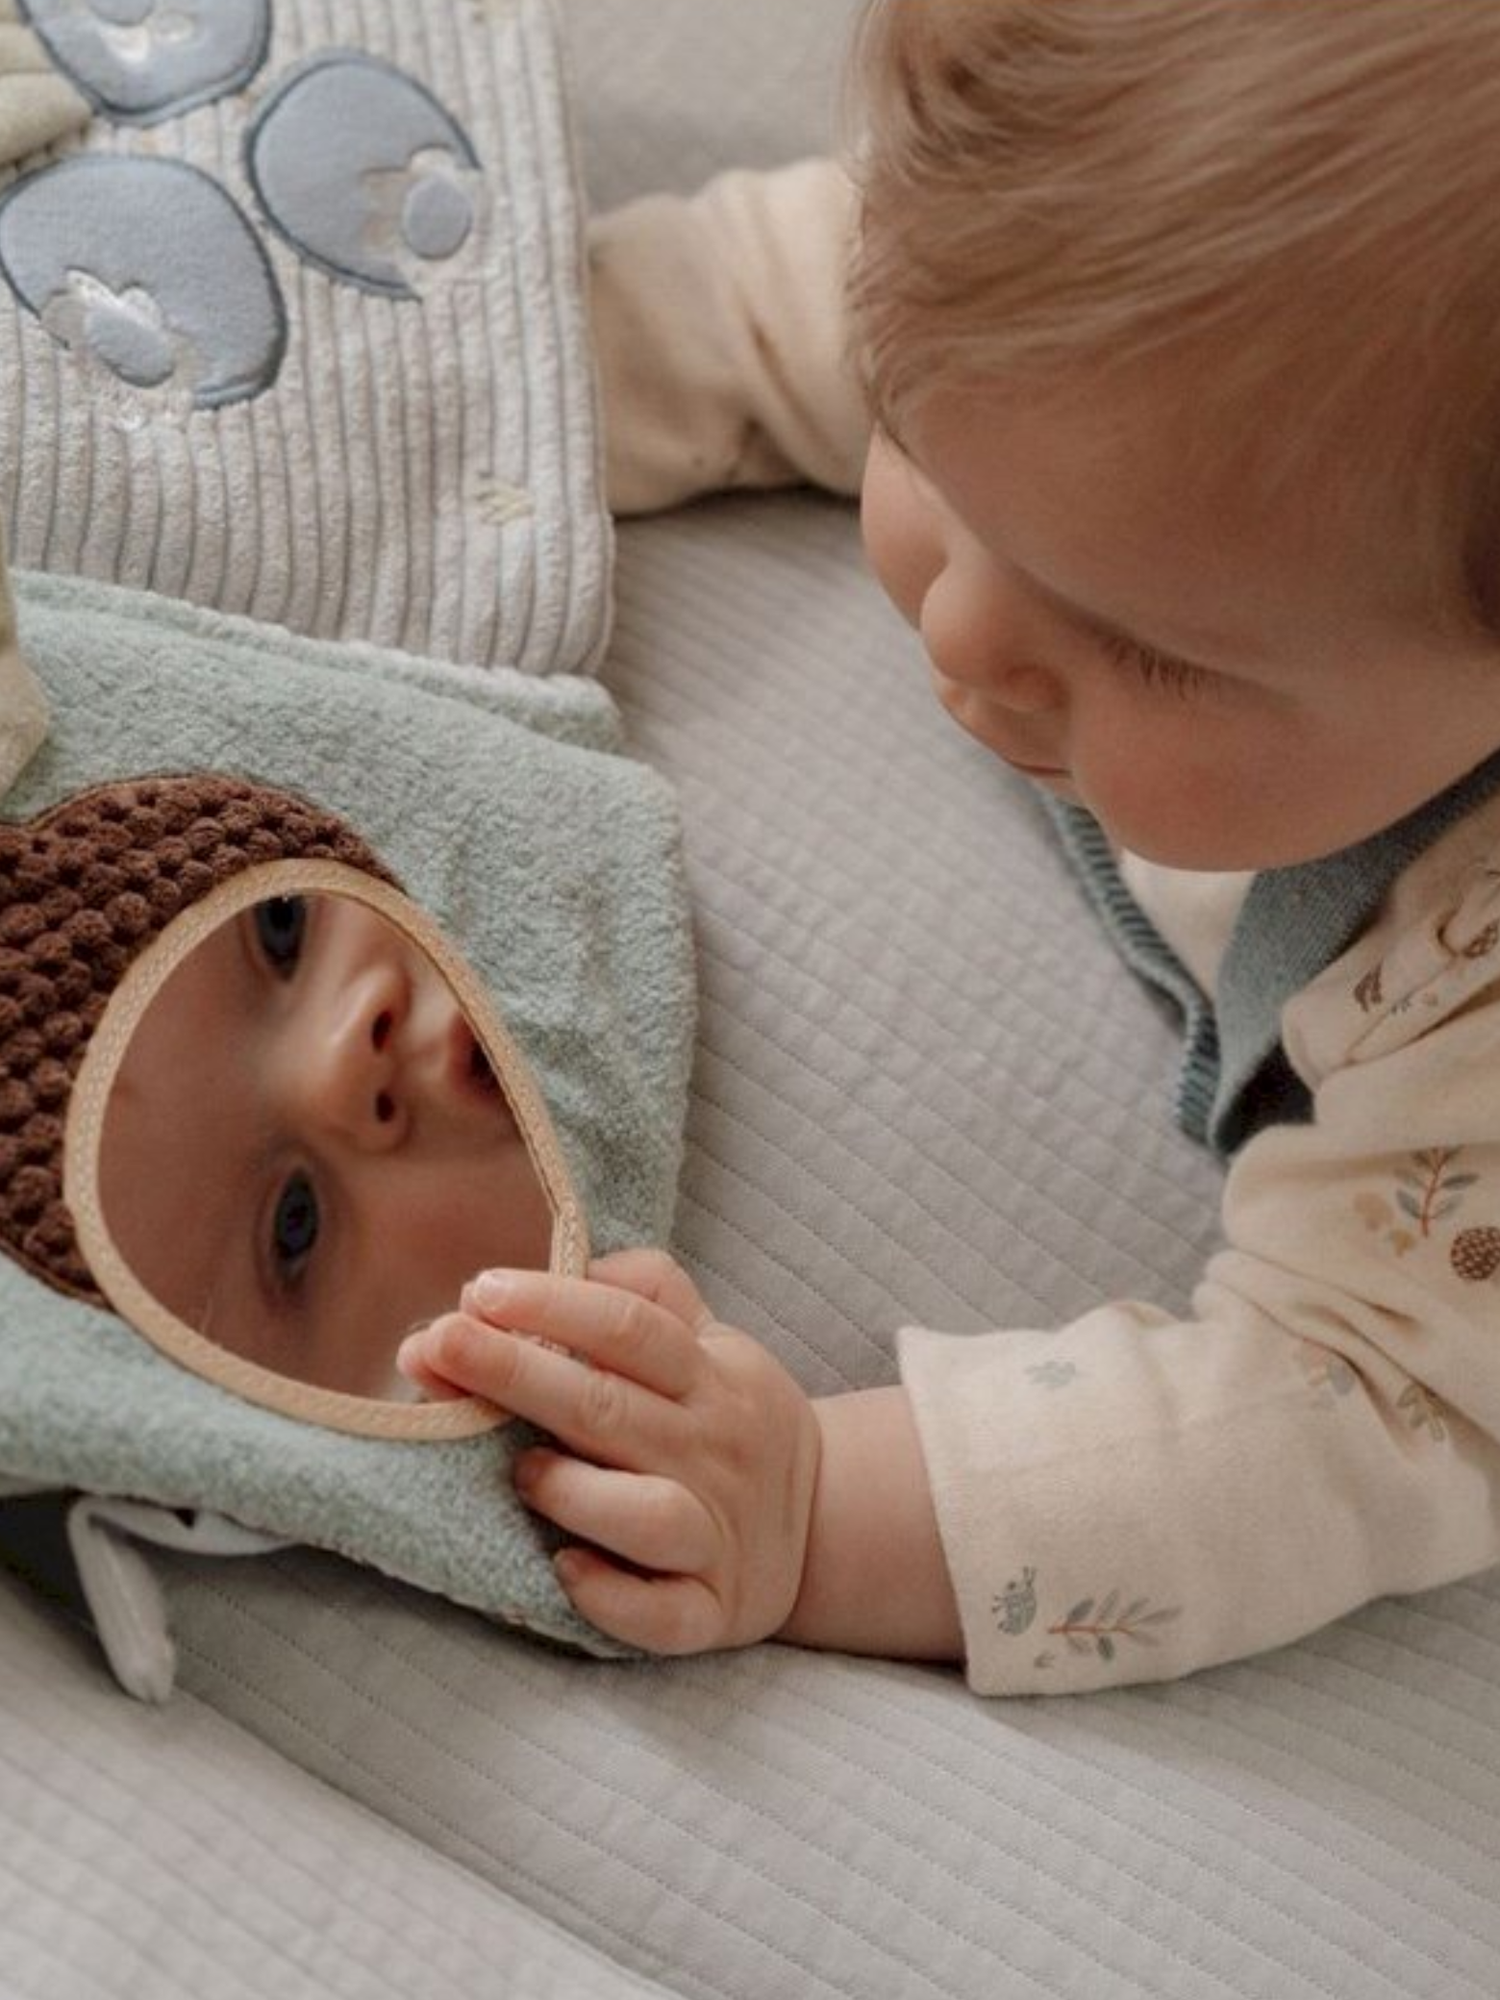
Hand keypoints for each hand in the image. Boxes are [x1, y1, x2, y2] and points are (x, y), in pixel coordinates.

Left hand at [396, 1249, 821, 1655]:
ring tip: (519, 1471)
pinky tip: (564, 1570)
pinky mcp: (711, 1607)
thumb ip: (642, 1293)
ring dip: (570, 1491)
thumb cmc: (728, 1417)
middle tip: (436, 1343)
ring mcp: (715, 1532)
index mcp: (710, 1374)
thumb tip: (549, 1272)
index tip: (479, 1291)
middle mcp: (714, 1448)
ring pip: (644, 1513)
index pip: (630, 1325)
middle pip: (609, 1407)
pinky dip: (610, 1597)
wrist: (823, 1521)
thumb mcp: (710, 1339)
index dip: (553, 1303)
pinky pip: (660, 1612)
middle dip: (515, 1374)